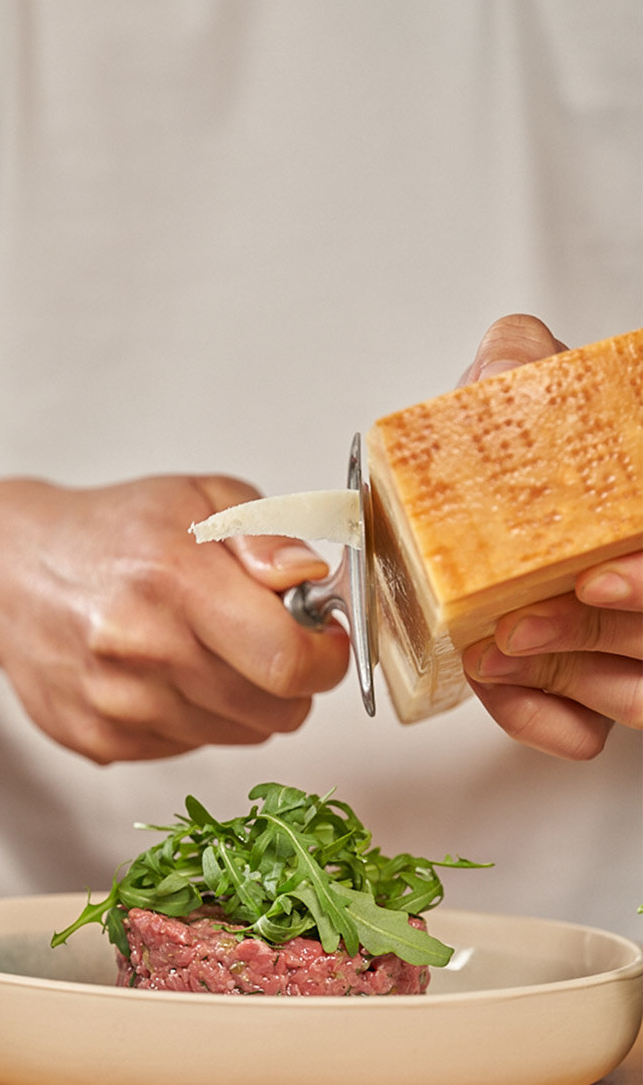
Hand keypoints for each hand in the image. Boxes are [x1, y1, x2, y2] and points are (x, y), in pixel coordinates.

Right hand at [0, 474, 349, 762]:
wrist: (5, 573)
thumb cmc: (111, 534)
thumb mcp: (198, 498)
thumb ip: (265, 535)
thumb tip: (310, 578)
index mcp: (173, 577)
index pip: (288, 660)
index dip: (327, 658)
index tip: (325, 641)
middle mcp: (141, 648)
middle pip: (275, 711)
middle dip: (291, 681)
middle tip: (266, 642)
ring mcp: (117, 703)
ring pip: (239, 735)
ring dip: (242, 700)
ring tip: (204, 650)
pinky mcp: (100, 741)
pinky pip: (191, 747)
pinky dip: (194, 716)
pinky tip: (160, 673)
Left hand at [458, 315, 641, 758]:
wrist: (459, 487)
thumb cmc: (509, 441)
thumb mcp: (520, 381)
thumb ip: (522, 362)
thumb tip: (515, 353)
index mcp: (639, 519)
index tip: (594, 575)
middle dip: (591, 633)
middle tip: (516, 625)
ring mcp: (629, 640)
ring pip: (639, 695)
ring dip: (567, 680)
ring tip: (490, 654)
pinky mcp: (587, 688)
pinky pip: (588, 731)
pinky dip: (543, 720)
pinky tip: (497, 688)